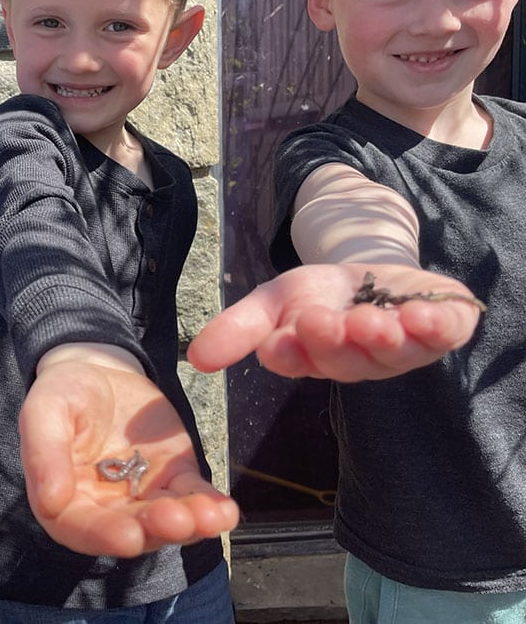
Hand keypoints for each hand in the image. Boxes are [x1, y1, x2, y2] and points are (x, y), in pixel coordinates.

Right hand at [19, 346, 238, 557]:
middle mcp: (105, 510)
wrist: (101, 371)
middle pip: (131, 530)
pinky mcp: (174, 480)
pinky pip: (193, 498)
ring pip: (166, 521)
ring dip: (191, 523)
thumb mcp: (45, 409)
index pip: (82, 528)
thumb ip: (44, 452)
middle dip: (156, 529)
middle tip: (178, 520)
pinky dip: (211, 507)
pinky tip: (225, 509)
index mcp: (65, 501)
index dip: (104, 535)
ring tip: (211, 515)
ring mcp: (143, 498)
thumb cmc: (63, 392)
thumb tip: (49, 500)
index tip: (129, 537)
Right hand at [187, 263, 482, 380]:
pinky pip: (444, 336)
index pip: (297, 361)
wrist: (376, 274)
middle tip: (321, 320)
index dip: (290, 353)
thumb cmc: (321, 296)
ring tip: (370, 321)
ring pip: (392, 354)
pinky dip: (436, 328)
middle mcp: (360, 362)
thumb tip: (194, 359)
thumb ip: (238, 327)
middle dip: (334, 341)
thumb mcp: (273, 301)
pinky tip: (422, 315)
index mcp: (315, 358)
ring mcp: (405, 349)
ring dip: (380, 337)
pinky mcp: (443, 329)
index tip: (278, 340)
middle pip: (345, 360)